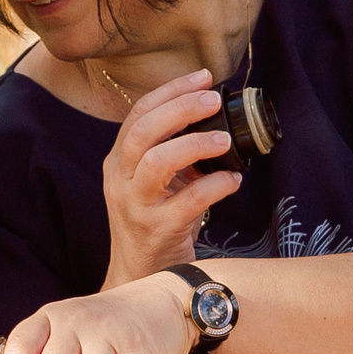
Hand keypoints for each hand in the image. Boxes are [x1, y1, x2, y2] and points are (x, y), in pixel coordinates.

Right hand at [102, 68, 244, 287]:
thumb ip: (171, 152)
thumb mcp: (152, 183)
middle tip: (213, 100)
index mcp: (118, 162)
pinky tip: (233, 182)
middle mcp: (121, 180)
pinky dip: (217, 186)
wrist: (139, 276)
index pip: (138, 114)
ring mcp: (136, 206)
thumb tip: (212, 118)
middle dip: (181, 109)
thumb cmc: (153, 222)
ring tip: (224, 141)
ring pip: (158, 162)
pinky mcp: (158, 231)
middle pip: (143, 131)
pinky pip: (190, 200)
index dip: (170, 91)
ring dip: (195, 144)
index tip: (203, 77)